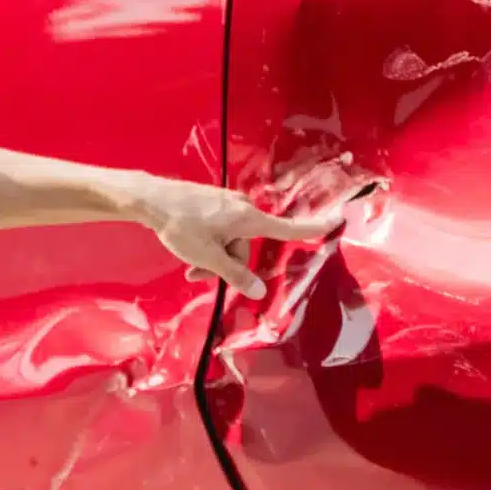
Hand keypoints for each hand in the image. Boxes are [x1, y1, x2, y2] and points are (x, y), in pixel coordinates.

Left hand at [127, 177, 342, 300]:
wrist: (152, 199)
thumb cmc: (182, 227)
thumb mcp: (208, 257)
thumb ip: (234, 275)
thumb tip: (259, 290)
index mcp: (248, 219)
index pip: (287, 228)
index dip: (313, 228)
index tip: (338, 219)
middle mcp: (243, 208)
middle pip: (246, 246)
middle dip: (227, 264)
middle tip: (198, 274)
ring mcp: (228, 203)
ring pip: (231, 240)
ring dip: (215, 257)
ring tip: (190, 266)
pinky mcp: (215, 203)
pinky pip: (221, 229)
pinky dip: (210, 243)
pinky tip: (190, 248)